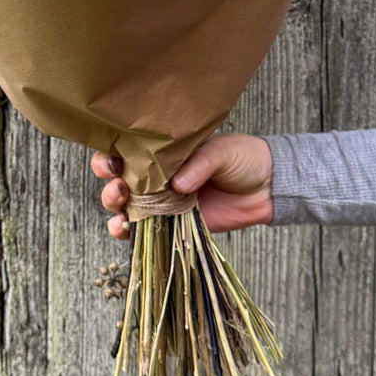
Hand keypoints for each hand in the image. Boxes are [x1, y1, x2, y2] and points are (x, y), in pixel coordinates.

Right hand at [90, 134, 272, 238]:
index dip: (110, 151)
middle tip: (120, 185)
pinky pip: (143, 228)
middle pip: (117, 175)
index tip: (113, 159)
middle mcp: (157, 172)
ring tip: (121, 203)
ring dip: (113, 204)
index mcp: (164, 148)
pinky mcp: (172, 222)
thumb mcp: (222, 150)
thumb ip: (200, 163)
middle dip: (109, 180)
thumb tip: (177, 184)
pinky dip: (127, 230)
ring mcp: (161, 198)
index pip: (127, 146)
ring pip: (123, 203)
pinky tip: (124, 228)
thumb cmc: (243, 158)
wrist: (266, 188)